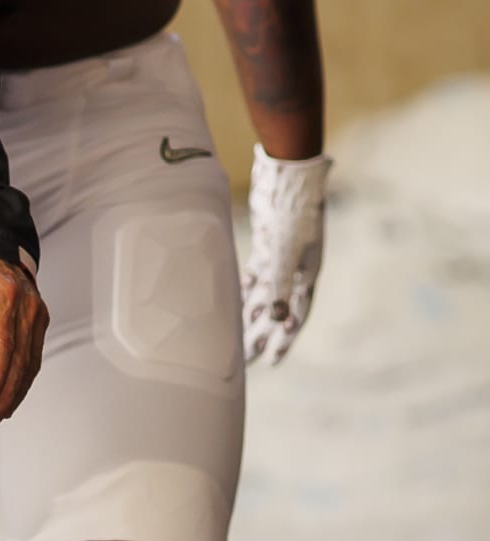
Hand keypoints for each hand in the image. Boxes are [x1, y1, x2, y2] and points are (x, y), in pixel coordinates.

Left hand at [0, 254, 47, 428]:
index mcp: (3, 295)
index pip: (2, 341)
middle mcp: (26, 306)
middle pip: (20, 358)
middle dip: (6, 392)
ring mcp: (36, 315)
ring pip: (30, 362)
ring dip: (16, 392)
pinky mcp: (39, 323)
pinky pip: (34, 357)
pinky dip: (23, 380)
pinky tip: (12, 397)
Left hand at [243, 146, 330, 365]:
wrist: (290, 178)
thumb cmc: (292, 215)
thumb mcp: (286, 254)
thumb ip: (281, 287)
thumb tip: (280, 322)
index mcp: (307, 276)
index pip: (296, 317)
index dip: (284, 340)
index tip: (272, 361)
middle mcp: (295, 271)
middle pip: (278, 310)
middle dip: (263, 335)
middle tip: (246, 360)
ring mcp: (281, 258)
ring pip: (266, 294)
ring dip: (252, 315)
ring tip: (238, 337)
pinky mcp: (267, 245)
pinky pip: (257, 274)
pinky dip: (246, 289)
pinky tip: (234, 301)